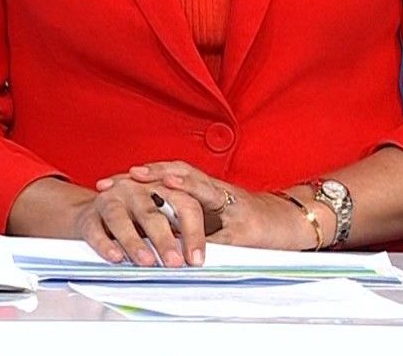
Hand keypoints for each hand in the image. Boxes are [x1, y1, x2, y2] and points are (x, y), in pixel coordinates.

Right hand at [74, 168, 221, 266]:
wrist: (98, 205)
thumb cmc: (140, 213)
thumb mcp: (167, 216)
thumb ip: (183, 233)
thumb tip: (206, 260)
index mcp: (162, 186)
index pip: (185, 204)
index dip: (193, 232)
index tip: (197, 259)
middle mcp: (137, 188)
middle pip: (153, 210)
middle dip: (165, 238)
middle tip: (175, 263)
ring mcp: (112, 198)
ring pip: (122, 217)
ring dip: (134, 240)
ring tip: (146, 261)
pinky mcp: (90, 214)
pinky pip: (95, 228)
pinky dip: (104, 243)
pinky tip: (115, 257)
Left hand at [99, 161, 322, 257]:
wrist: (293, 223)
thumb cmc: (250, 221)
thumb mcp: (214, 215)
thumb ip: (187, 216)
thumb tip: (150, 227)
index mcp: (205, 187)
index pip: (167, 174)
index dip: (139, 175)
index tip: (108, 181)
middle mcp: (216, 190)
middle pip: (178, 173)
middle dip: (148, 175)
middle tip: (119, 180)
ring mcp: (232, 204)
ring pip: (202, 187)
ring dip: (179, 182)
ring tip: (155, 180)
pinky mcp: (246, 227)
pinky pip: (223, 226)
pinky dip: (206, 226)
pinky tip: (190, 230)